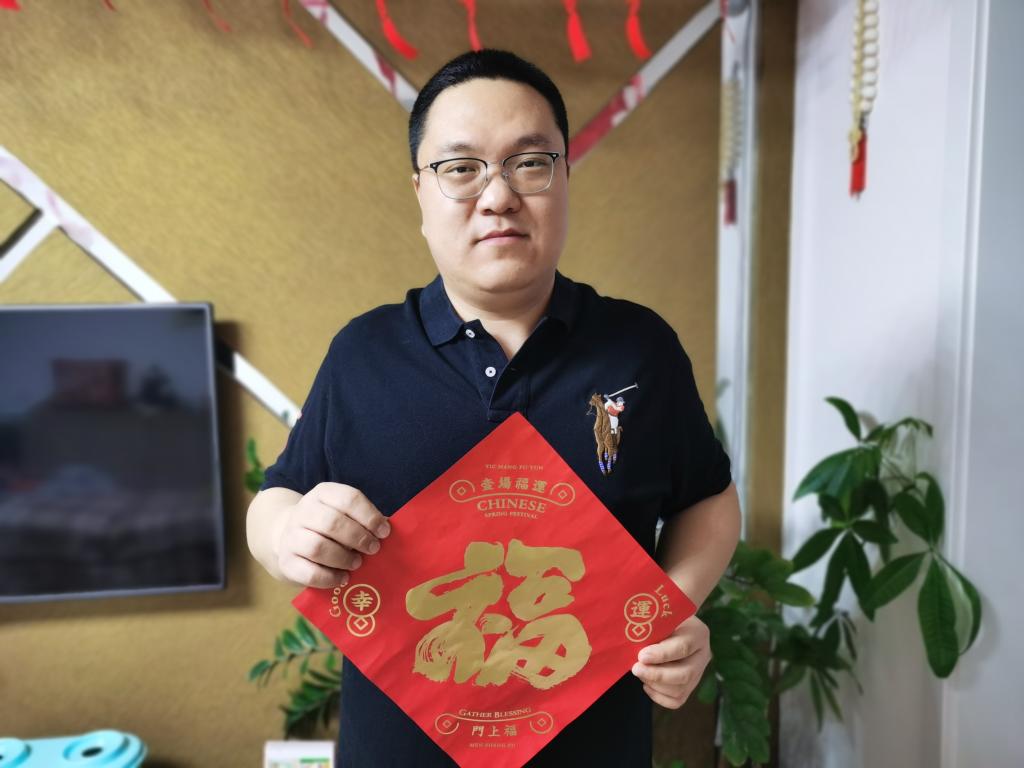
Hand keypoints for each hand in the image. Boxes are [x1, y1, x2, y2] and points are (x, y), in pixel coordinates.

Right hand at [274, 482, 389, 588]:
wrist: (289, 539)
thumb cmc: (328, 528)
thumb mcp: (344, 514)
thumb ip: (364, 521)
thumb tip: (387, 530)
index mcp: (323, 494)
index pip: (348, 498)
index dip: (369, 516)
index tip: (384, 532)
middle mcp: (304, 511)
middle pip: (331, 522)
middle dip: (358, 537)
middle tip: (373, 549)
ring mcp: (291, 536)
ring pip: (317, 546)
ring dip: (343, 557)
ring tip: (357, 563)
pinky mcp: (286, 562)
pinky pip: (309, 572)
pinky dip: (330, 578)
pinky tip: (343, 578)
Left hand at [631, 614, 710, 708]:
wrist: (674, 625)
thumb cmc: (663, 619)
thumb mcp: (662, 617)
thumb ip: (653, 629)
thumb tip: (636, 648)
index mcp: (698, 633)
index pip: (683, 647)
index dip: (662, 654)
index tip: (642, 656)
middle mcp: (703, 654)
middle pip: (685, 674)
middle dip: (657, 675)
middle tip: (635, 668)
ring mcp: (699, 673)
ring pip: (680, 690)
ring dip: (655, 685)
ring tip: (640, 673)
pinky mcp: (691, 686)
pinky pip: (677, 700)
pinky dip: (658, 696)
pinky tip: (646, 684)